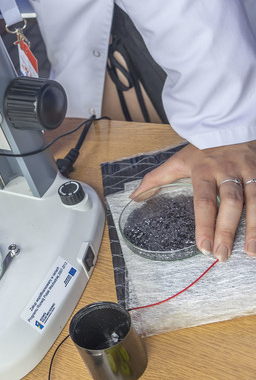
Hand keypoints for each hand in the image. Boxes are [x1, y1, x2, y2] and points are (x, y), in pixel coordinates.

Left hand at [131, 141, 255, 260]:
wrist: (229, 124)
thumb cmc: (203, 148)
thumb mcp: (178, 160)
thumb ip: (157, 179)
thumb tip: (134, 197)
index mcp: (204, 170)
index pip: (203, 200)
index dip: (204, 224)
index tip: (203, 246)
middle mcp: (227, 171)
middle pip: (230, 203)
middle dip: (226, 230)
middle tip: (222, 255)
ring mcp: (249, 171)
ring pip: (254, 201)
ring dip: (253, 228)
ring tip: (250, 252)